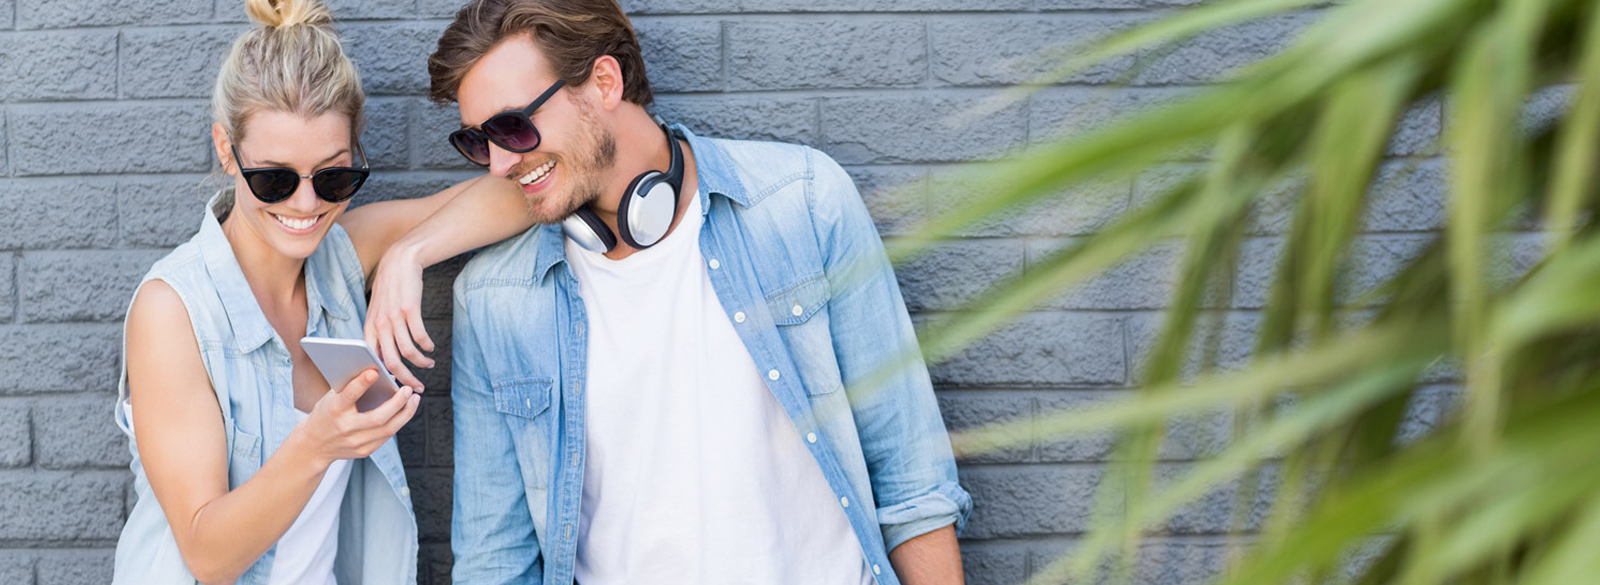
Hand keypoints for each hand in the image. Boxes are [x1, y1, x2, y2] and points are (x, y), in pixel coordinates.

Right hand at [298, 370, 420, 464]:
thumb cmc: (326, 414)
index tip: (374, 371)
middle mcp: (345, 428)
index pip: (349, 396)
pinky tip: (405, 411)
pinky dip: (398, 422)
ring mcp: (355, 442)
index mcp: (334, 410)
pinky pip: (387, 436)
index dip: (361, 384)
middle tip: (408, 389)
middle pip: (377, 418)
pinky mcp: (364, 451)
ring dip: (405, 413)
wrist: (313, 446)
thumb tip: (381, 373)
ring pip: (388, 429)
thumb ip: (352, 385)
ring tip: (414, 399)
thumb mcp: (331, 397)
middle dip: (397, 403)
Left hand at [365, 244, 431, 391]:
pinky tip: (431, 348)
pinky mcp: (410, 310)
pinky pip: (420, 336)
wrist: (399, 263)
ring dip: (421, 363)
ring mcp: (394, 318)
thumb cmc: (390, 291)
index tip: (396, 387)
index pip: (374, 361)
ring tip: (429, 364)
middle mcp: (380, 325)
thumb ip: (380, 335)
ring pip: (408, 352)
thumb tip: (388, 361)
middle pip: (392, 362)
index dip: (385, 378)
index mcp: (370, 329)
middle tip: (418, 387)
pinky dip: (427, 346)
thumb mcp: (378, 313)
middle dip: (406, 379)